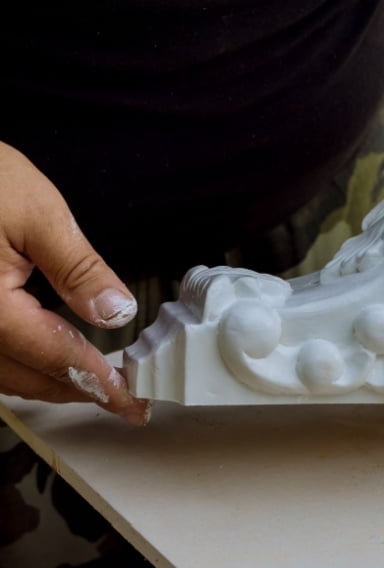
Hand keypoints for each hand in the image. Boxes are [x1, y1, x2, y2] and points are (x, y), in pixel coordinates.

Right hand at [0, 142, 148, 424]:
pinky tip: (46, 356)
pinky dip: (18, 363)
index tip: (132, 404)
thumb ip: (78, 268)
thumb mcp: (37, 212)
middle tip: (122, 399)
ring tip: (93, 382)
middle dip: (75, 391)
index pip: (51, 357)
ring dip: (45, 382)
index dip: (97, 383)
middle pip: (23, 378)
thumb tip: (116, 312)